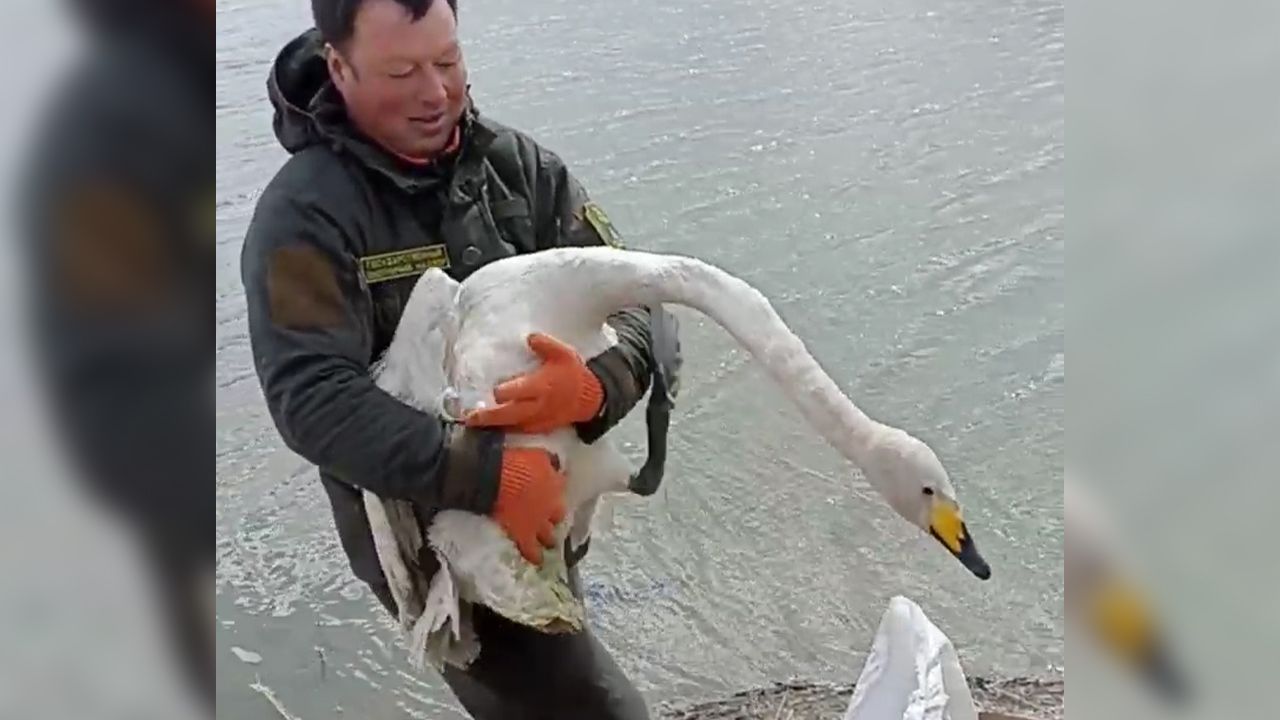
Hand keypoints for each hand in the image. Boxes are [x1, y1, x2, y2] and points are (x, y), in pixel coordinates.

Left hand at [465, 333, 603, 433]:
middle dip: (487, 416)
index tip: (493, 389)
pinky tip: (495, 427)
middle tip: (468, 417)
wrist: (591, 398)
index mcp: (540, 386)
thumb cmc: (574, 374)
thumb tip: (529, 337)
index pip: (514, 392)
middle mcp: (536, 405)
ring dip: (493, 424)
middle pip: (506, 414)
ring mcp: (538, 419)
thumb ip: (545, 345)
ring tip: (475, 423)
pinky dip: (506, 429)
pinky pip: (520, 431)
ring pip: (510, 425)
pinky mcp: (540, 427)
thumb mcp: (564, 354)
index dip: (501, 391)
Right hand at [491, 447, 566, 564]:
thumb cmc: (515, 462)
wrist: (496, 480)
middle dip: (556, 517)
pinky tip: (537, 561)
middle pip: (559, 514)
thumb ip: (548, 461)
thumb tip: (555, 462)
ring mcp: (539, 523)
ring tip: (550, 544)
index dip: (559, 488)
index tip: (556, 489)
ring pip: (549, 536)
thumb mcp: (536, 454)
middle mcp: (551, 506)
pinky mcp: (524, 535)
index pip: (563, 486)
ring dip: (549, 539)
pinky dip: (534, 555)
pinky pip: (532, 550)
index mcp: (555, 483)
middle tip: (553, 520)